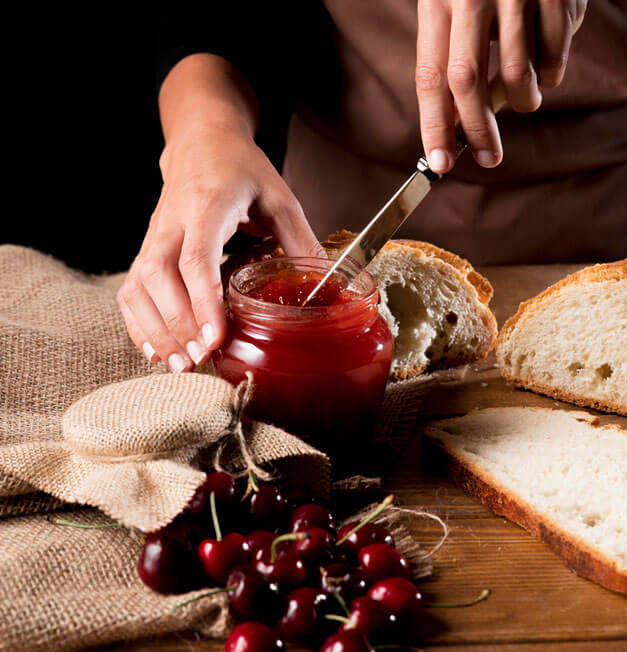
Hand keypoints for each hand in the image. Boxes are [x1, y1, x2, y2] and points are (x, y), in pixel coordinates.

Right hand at [118, 123, 322, 371]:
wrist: (201, 144)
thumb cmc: (241, 171)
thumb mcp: (279, 197)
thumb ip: (301, 240)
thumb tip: (328, 285)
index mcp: (207, 206)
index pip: (196, 257)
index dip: (203, 299)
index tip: (215, 335)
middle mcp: (172, 223)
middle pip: (159, 276)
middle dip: (177, 323)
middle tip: (201, 358)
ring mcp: (154, 237)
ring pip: (138, 287)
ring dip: (157, 330)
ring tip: (182, 365)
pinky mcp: (145, 250)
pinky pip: (130, 291)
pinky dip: (140, 324)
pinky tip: (158, 352)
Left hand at [416, 0, 586, 173]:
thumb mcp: (457, 8)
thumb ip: (455, 60)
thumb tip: (459, 125)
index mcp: (439, 0)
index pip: (431, 75)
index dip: (434, 125)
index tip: (441, 163)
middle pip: (469, 81)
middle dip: (480, 130)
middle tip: (489, 158)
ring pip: (519, 74)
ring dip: (524, 101)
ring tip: (526, 100)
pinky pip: (555, 57)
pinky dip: (551, 74)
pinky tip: (545, 64)